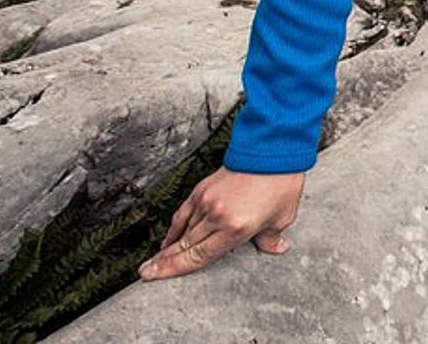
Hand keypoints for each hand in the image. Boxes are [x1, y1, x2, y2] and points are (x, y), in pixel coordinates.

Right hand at [138, 167, 304, 280]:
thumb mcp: (282, 217)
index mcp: (235, 229)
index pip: (199, 256)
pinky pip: (184, 212)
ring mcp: (207, 202)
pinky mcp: (203, 189)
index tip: (156, 277)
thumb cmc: (280, 184)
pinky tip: (168, 237)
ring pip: (182, 230)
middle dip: (163, 262)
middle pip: (184, 246)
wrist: (272, 150)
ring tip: (153, 261)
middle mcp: (216, 217)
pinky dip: (175, 226)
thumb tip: (276, 248)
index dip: (175, 269)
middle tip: (145, 274)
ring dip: (167, 246)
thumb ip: (271, 238)